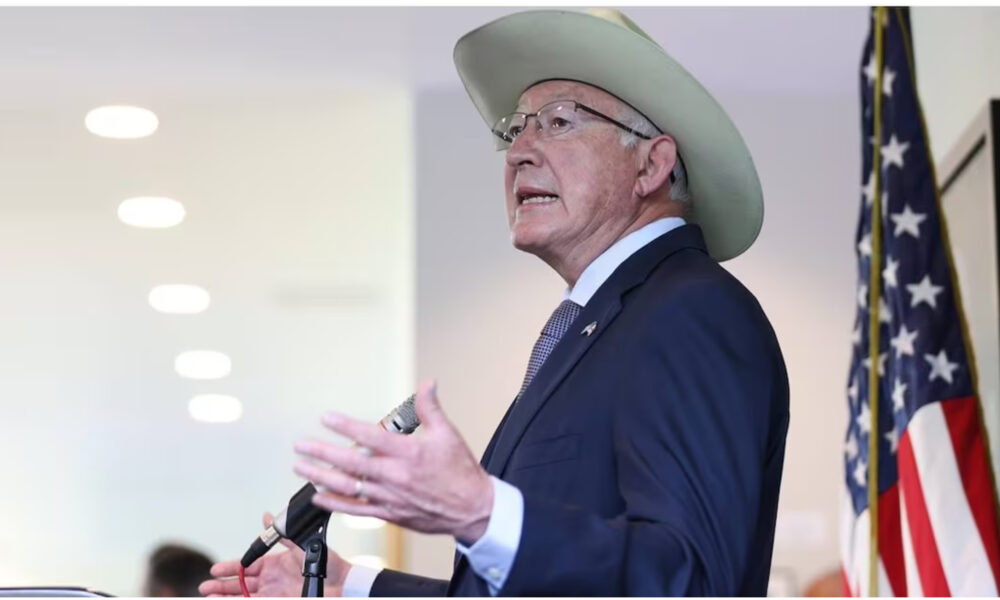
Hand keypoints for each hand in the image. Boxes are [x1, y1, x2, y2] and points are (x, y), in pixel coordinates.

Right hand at [198, 512, 351, 596]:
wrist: (343, 583)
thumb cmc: (328, 563)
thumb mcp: (303, 544)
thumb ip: (283, 535)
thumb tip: (267, 516)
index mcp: (275, 564)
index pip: (247, 566)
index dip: (231, 568)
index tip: (215, 569)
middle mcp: (271, 580)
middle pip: (241, 584)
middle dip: (222, 586)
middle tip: (205, 587)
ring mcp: (274, 593)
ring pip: (244, 597)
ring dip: (228, 597)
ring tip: (210, 597)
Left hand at [293, 380, 494, 543]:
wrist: (472, 509)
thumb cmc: (460, 473)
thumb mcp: (448, 434)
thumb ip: (431, 408)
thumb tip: (427, 384)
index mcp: (408, 453)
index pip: (370, 436)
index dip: (346, 426)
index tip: (327, 418)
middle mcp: (394, 475)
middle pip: (350, 463)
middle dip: (322, 453)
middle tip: (301, 446)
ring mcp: (389, 496)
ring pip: (348, 487)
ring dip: (321, 477)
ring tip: (301, 468)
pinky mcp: (389, 513)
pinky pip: (356, 510)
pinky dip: (335, 504)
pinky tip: (319, 497)